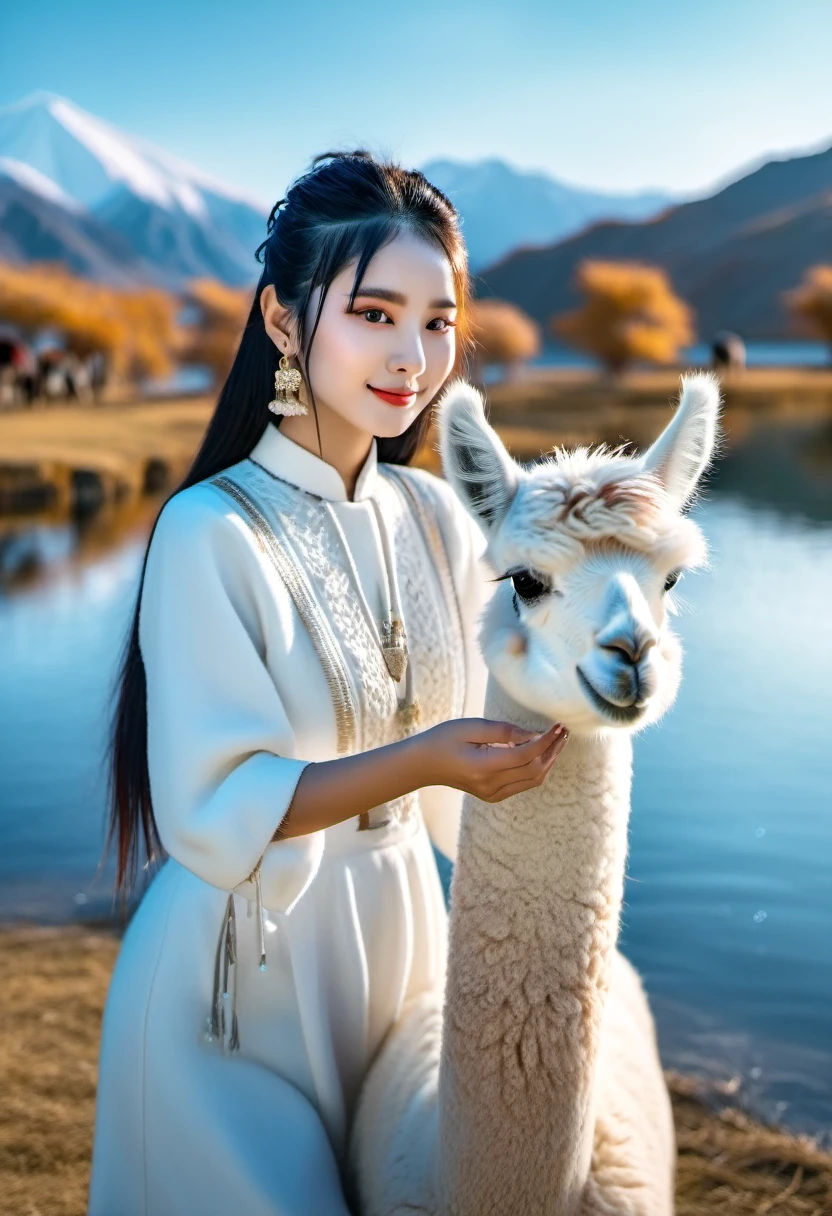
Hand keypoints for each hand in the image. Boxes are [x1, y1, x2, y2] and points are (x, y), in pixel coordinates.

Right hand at [418, 718, 568, 802]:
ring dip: (548, 760)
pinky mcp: (494, 796)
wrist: (423, 765)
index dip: (546, 740)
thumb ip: (503, 731)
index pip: (526, 755)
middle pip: (535, 770)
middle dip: (553, 750)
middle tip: (563, 732)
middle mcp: (490, 785)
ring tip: (557, 741)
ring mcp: (493, 794)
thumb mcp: (470, 726)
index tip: (558, 725)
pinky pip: (524, 784)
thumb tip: (533, 734)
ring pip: (533, 780)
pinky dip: (536, 768)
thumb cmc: (444, 739)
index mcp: (483, 767)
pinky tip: (539, 752)